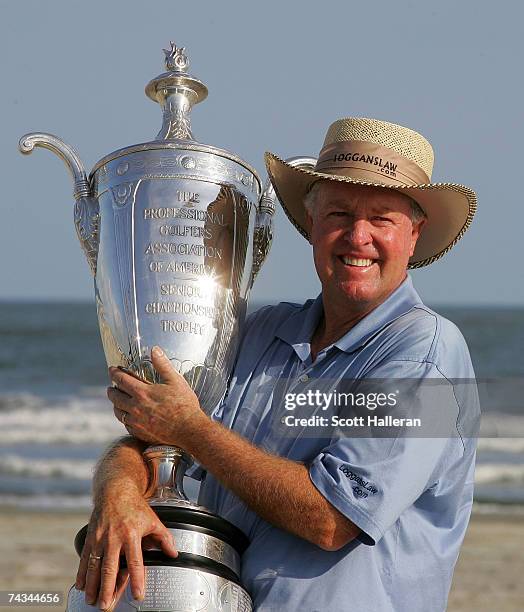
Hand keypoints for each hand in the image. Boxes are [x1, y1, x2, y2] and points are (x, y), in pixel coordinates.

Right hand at [75, 485, 177, 608]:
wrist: (115, 491)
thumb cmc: (135, 507)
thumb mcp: (153, 521)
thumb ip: (164, 538)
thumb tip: (174, 554)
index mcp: (132, 534)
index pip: (135, 561)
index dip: (136, 579)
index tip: (138, 594)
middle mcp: (114, 537)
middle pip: (110, 568)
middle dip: (108, 589)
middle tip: (106, 605)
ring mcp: (100, 538)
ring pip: (94, 566)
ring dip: (92, 585)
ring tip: (92, 600)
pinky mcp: (90, 537)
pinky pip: (84, 558)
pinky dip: (81, 573)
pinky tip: (81, 585)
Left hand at [107, 346, 205, 447]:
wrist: (188, 429)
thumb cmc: (184, 404)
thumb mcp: (176, 380)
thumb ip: (163, 365)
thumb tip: (155, 349)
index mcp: (142, 393)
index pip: (122, 380)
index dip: (114, 373)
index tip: (111, 369)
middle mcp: (135, 407)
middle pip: (115, 397)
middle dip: (111, 390)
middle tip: (111, 387)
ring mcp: (136, 422)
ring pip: (118, 412)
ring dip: (115, 405)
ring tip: (117, 402)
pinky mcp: (140, 433)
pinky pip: (126, 425)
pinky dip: (124, 419)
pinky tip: (128, 417)